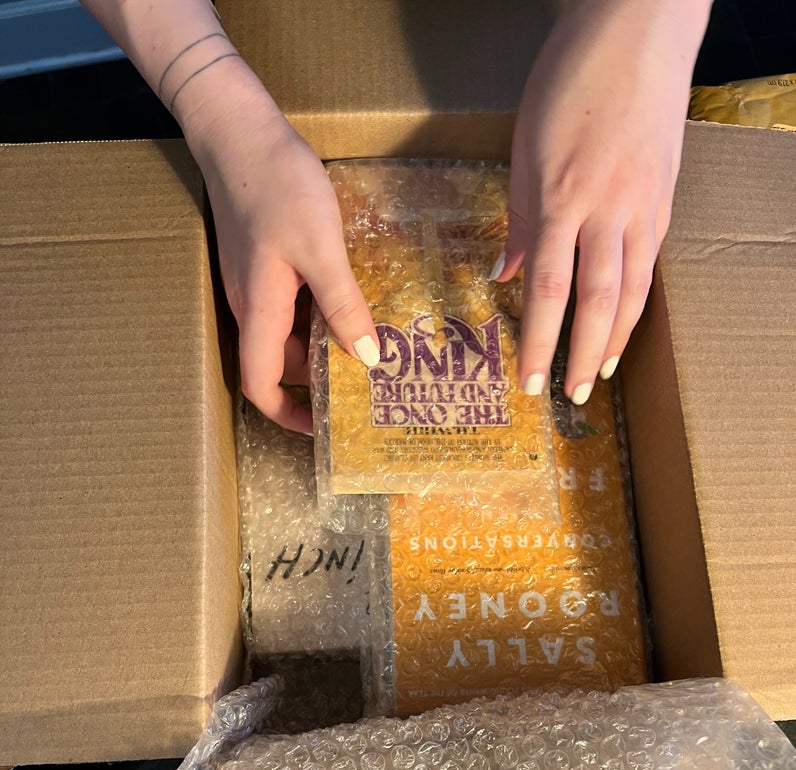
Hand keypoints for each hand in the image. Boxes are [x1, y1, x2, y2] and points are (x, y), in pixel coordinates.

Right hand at [186, 80, 378, 432]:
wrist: (239, 130)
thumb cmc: (278, 186)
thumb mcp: (320, 249)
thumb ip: (343, 306)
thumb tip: (365, 360)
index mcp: (259, 313)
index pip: (261, 386)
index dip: (290, 416)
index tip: (326, 427)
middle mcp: (252, 307)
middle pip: (280, 364)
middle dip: (318, 381)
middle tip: (369, 385)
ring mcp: (255, 284)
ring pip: (289, 333)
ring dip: (323, 344)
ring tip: (371, 347)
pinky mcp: (264, 262)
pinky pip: (292, 305)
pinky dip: (320, 314)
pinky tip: (354, 301)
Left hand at [495, 0, 711, 403]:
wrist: (639, 30)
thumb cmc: (572, 79)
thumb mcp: (525, 146)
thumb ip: (518, 216)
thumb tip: (506, 272)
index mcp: (562, 199)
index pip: (548, 290)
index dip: (538, 342)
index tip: (528, 380)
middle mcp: (608, 211)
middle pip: (598, 303)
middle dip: (583, 355)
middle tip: (572, 395)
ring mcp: (643, 206)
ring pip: (634, 289)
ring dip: (617, 339)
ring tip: (603, 373)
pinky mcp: (665, 198)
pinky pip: (651, 263)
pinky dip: (638, 300)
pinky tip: (627, 321)